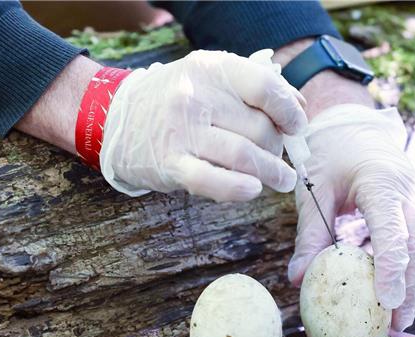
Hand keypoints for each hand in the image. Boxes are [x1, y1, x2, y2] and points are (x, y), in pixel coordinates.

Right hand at [99, 50, 307, 201]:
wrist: (116, 117)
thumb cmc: (177, 100)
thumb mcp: (211, 79)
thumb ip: (254, 87)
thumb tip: (298, 107)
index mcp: (211, 69)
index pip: (264, 87)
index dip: (289, 110)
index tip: (297, 126)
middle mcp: (195, 96)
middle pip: (259, 128)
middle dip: (278, 147)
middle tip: (280, 157)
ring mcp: (181, 131)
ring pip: (243, 156)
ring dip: (272, 172)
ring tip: (283, 180)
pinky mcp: (170, 164)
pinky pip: (213, 180)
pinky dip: (238, 188)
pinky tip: (253, 189)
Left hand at [287, 105, 414, 330]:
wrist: (355, 124)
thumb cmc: (331, 152)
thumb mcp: (314, 189)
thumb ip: (309, 234)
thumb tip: (297, 279)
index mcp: (382, 182)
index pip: (391, 232)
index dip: (391, 269)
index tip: (386, 303)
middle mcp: (408, 192)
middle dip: (408, 290)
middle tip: (394, 326)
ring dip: (411, 286)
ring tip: (396, 321)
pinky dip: (406, 271)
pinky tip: (392, 296)